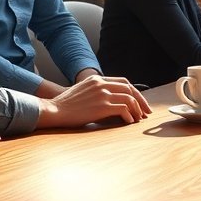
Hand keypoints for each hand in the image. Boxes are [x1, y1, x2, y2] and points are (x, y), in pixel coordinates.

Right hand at [36, 75, 151, 128]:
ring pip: (129, 98)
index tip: (140, 102)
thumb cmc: (66, 104)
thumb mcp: (82, 90)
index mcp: (97, 79)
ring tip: (139, 119)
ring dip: (137, 110)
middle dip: (141, 101)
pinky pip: (123, 109)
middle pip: (130, 88)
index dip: (134, 91)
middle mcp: (101, 84)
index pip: (124, 81)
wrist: (54, 110)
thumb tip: (110, 99)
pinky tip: (129, 122)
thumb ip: (96, 90)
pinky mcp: (102, 107)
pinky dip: (129, 116)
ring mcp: (102, 95)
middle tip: (146, 112)